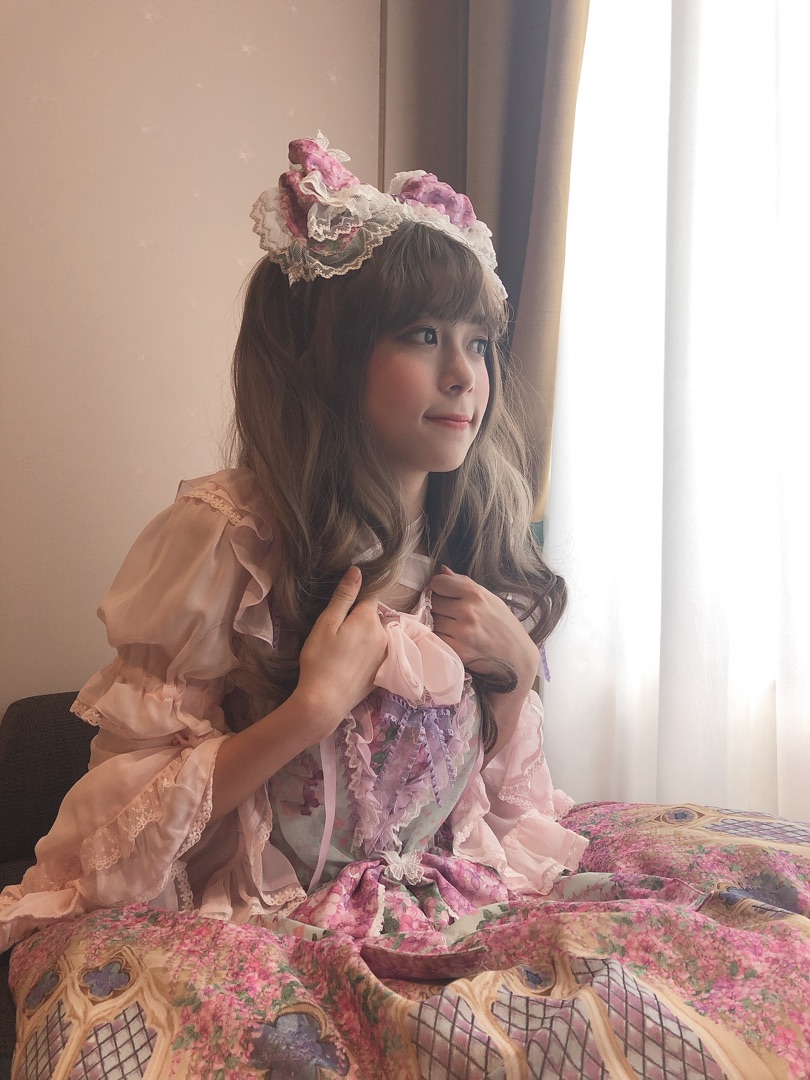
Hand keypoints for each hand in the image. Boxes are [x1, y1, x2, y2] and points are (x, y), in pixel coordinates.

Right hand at [295, 567, 388, 735]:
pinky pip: (377, 652)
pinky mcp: (383, 671)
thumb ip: (344, 596)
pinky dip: (366, 652)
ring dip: (362, 636)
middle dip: (358, 619)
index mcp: (370, 619)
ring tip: (341, 650)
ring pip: (375, 634)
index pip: (369, 596)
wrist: (324, 702)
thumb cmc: (319, 660)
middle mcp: (384, 634)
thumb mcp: (326, 624)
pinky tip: (349, 663)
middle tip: (335, 634)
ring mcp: (386, 654)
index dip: (354, 599)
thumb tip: (357, 571)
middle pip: (373, 616)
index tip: (340, 610)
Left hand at [429, 567, 537, 692]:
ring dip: (439, 624)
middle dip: (438, 607)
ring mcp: (462, 632)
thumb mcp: (489, 598)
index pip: (438, 582)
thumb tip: (441, 570)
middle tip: (450, 614)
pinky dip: (441, 639)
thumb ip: (463, 583)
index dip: (438, 588)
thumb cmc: (503, 625)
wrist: (517, 656)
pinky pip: (436, 639)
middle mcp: (468, 610)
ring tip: (454, 628)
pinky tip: (453, 639)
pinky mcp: (459, 651)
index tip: (444, 594)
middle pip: (433, 602)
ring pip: (432, 621)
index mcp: (475, 593)